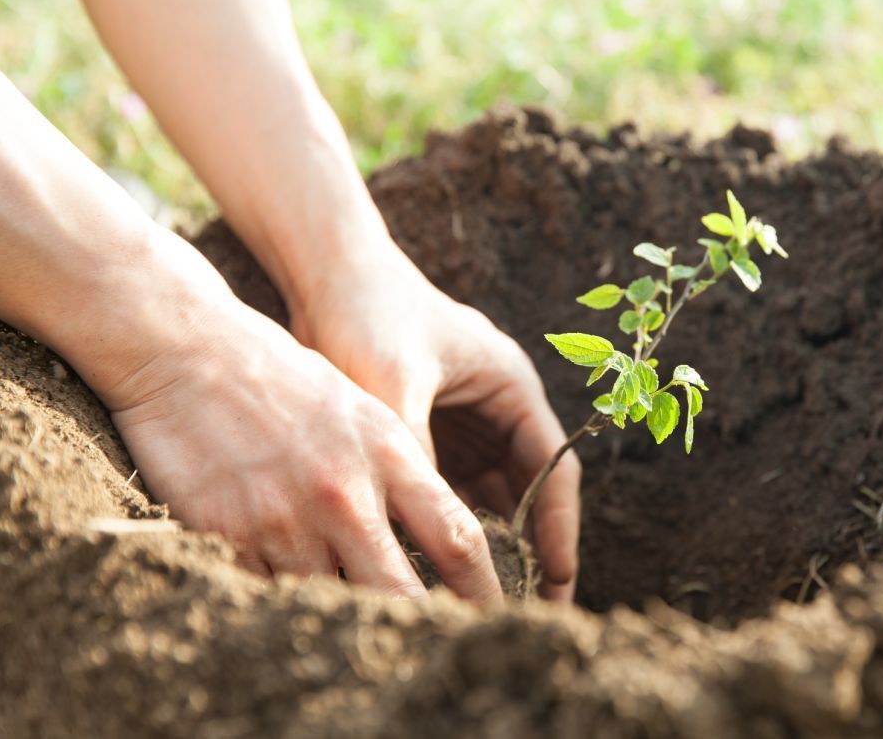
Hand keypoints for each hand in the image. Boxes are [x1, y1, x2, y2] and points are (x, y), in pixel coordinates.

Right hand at [105, 292, 503, 605]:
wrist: (194, 353)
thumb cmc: (287, 381)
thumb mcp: (367, 415)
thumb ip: (402, 477)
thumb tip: (434, 542)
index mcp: (391, 457)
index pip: (459, 541)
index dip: (484, 591)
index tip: (498, 616)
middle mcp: (346, 495)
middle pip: (402, 594)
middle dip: (424, 628)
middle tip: (435, 647)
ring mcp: (285, 520)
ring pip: (332, 605)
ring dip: (345, 618)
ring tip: (354, 626)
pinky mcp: (228, 536)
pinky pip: (267, 599)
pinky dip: (284, 607)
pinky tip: (289, 601)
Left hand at [287, 238, 580, 601]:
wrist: (321, 270)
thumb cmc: (367, 313)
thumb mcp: (394, 383)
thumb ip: (414, 452)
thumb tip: (425, 531)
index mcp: (511, 387)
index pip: (555, 468)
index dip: (560, 528)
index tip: (560, 582)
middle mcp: (495, 407)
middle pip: (529, 489)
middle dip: (531, 548)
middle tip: (530, 611)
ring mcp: (461, 420)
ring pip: (489, 496)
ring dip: (489, 543)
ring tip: (484, 604)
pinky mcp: (424, 431)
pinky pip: (447, 490)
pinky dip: (446, 528)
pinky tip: (433, 570)